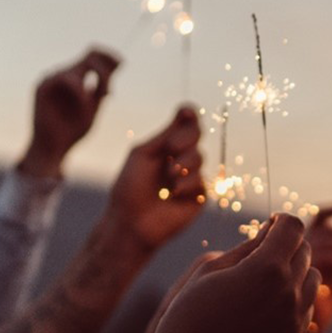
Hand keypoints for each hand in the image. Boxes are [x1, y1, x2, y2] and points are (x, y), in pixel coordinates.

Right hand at [19, 48, 119, 177]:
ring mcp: (52, 78)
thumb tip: (118, 63)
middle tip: (111, 88)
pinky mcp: (42, 86)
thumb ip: (102, 87)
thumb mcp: (94, 107)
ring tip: (102, 98)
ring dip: (96, 81)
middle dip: (105, 70)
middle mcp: (64, 74)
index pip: (93, 55)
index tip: (122, 62)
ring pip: (79, 68)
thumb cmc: (74, 131)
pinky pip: (66, 78)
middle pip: (89, 56)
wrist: (54, 149)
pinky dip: (80, 91)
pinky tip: (86, 103)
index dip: (109, 55)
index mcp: (77, 77)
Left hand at [107, 107, 205, 248]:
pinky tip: (173, 194)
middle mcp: (180, 158)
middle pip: (196, 133)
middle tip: (170, 149)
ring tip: (168, 177)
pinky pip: (201, 180)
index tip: (185, 112)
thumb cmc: (130, 188)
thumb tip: (185, 110)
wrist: (131, 222)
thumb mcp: (143, 154)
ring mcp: (191, 176)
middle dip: (185, 138)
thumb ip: (166, 134)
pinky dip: (187, 183)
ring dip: (183, 164)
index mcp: (165, 146)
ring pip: (199, 157)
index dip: (188, 114)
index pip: (185, 123)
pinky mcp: (199, 195)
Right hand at [138, 214, 319, 332]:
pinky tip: (269, 303)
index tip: (270, 225)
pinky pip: (307, 306)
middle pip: (305, 250)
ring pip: (313, 278)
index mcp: (267, 268)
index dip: (281, 221)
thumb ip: (247, 247)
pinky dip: (295, 297)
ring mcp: (295, 318)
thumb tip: (270, 232)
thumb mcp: (210, 269)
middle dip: (287, 244)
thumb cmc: (189, 313)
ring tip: (268, 278)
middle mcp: (289, 291)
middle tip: (264, 250)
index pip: (293, 227)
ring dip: (296, 270)